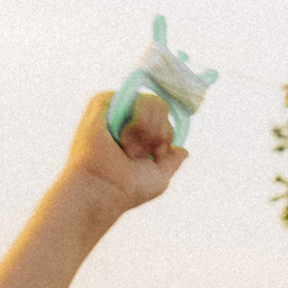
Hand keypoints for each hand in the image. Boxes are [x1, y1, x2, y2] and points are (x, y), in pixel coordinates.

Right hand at [56, 91, 187, 223]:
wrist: (103, 189)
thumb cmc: (127, 188)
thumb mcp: (159, 177)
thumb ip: (172, 162)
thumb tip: (184, 151)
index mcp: (138, 135)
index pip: (165, 121)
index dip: (166, 137)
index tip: (155, 155)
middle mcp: (127, 119)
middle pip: (162, 108)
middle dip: (159, 134)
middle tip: (140, 154)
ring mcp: (116, 109)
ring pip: (153, 103)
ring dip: (147, 132)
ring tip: (128, 150)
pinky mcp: (103, 102)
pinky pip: (136, 99)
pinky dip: (138, 124)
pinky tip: (124, 141)